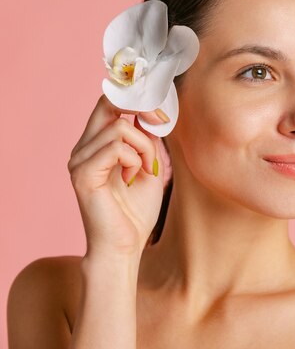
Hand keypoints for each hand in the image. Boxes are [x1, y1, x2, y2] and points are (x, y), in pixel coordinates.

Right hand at [67, 95, 167, 257]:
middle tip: (160, 125)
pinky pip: (116, 147)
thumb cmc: (135, 213)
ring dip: (144, 147)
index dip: (136, 101)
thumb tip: (150, 113)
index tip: (161, 116)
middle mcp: (83, 149)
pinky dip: (134, 159)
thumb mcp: (149, 167)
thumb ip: (147, 140)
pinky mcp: (82, 174)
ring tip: (145, 170)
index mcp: (95, 146)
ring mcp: (79, 160)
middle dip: (141, 110)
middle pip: (108, 104)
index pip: (108, 105)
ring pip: (120, 127)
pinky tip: (133, 177)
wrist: (124, 247)